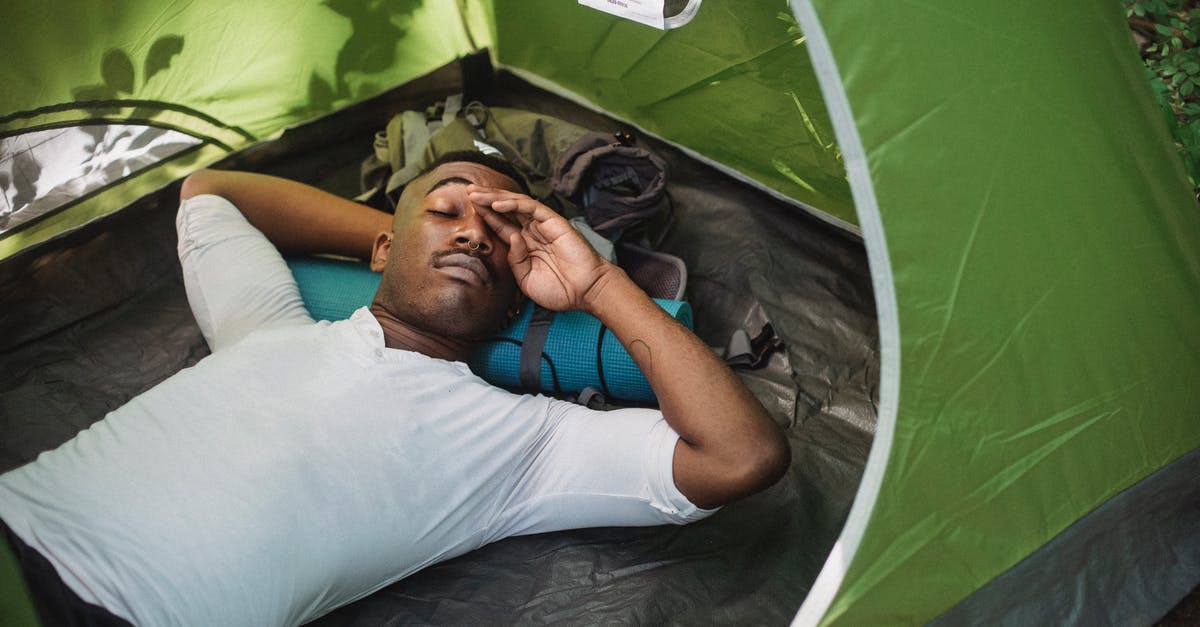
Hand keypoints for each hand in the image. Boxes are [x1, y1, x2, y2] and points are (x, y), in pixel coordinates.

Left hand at [468, 185, 616, 311]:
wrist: (586, 292)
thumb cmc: (561, 289)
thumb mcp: (527, 280)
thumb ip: (516, 260)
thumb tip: (511, 238)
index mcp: (526, 245)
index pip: (502, 225)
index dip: (486, 215)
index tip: (470, 207)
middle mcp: (533, 232)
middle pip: (506, 210)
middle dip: (487, 200)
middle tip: (468, 191)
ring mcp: (543, 225)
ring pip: (516, 204)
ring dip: (495, 198)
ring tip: (477, 194)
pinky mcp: (554, 222)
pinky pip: (531, 208)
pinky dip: (514, 204)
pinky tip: (497, 204)